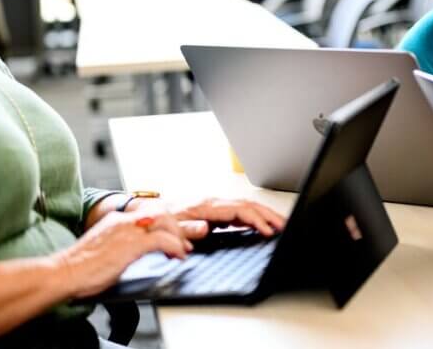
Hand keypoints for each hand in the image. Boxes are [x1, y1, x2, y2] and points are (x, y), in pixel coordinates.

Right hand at [55, 209, 187, 298]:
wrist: (63, 273)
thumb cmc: (79, 268)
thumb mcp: (104, 248)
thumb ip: (121, 245)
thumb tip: (136, 253)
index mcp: (115, 219)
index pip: (148, 211)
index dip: (166, 223)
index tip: (175, 236)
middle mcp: (122, 220)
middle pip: (160, 211)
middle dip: (176, 226)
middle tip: (184, 242)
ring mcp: (127, 231)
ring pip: (164, 220)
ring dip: (178, 235)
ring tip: (182, 250)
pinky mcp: (130, 245)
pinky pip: (162, 240)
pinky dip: (174, 247)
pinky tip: (176, 256)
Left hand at [130, 197, 286, 238]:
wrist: (147, 213)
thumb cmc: (158, 221)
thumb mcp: (169, 227)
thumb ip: (186, 229)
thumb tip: (204, 228)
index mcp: (204, 205)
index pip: (238, 210)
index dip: (255, 220)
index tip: (267, 230)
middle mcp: (212, 202)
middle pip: (247, 205)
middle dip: (268, 215)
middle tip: (285, 225)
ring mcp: (214, 205)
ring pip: (245, 206)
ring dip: (264, 214)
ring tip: (280, 224)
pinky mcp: (214, 210)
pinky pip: (239, 210)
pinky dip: (254, 216)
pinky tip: (261, 224)